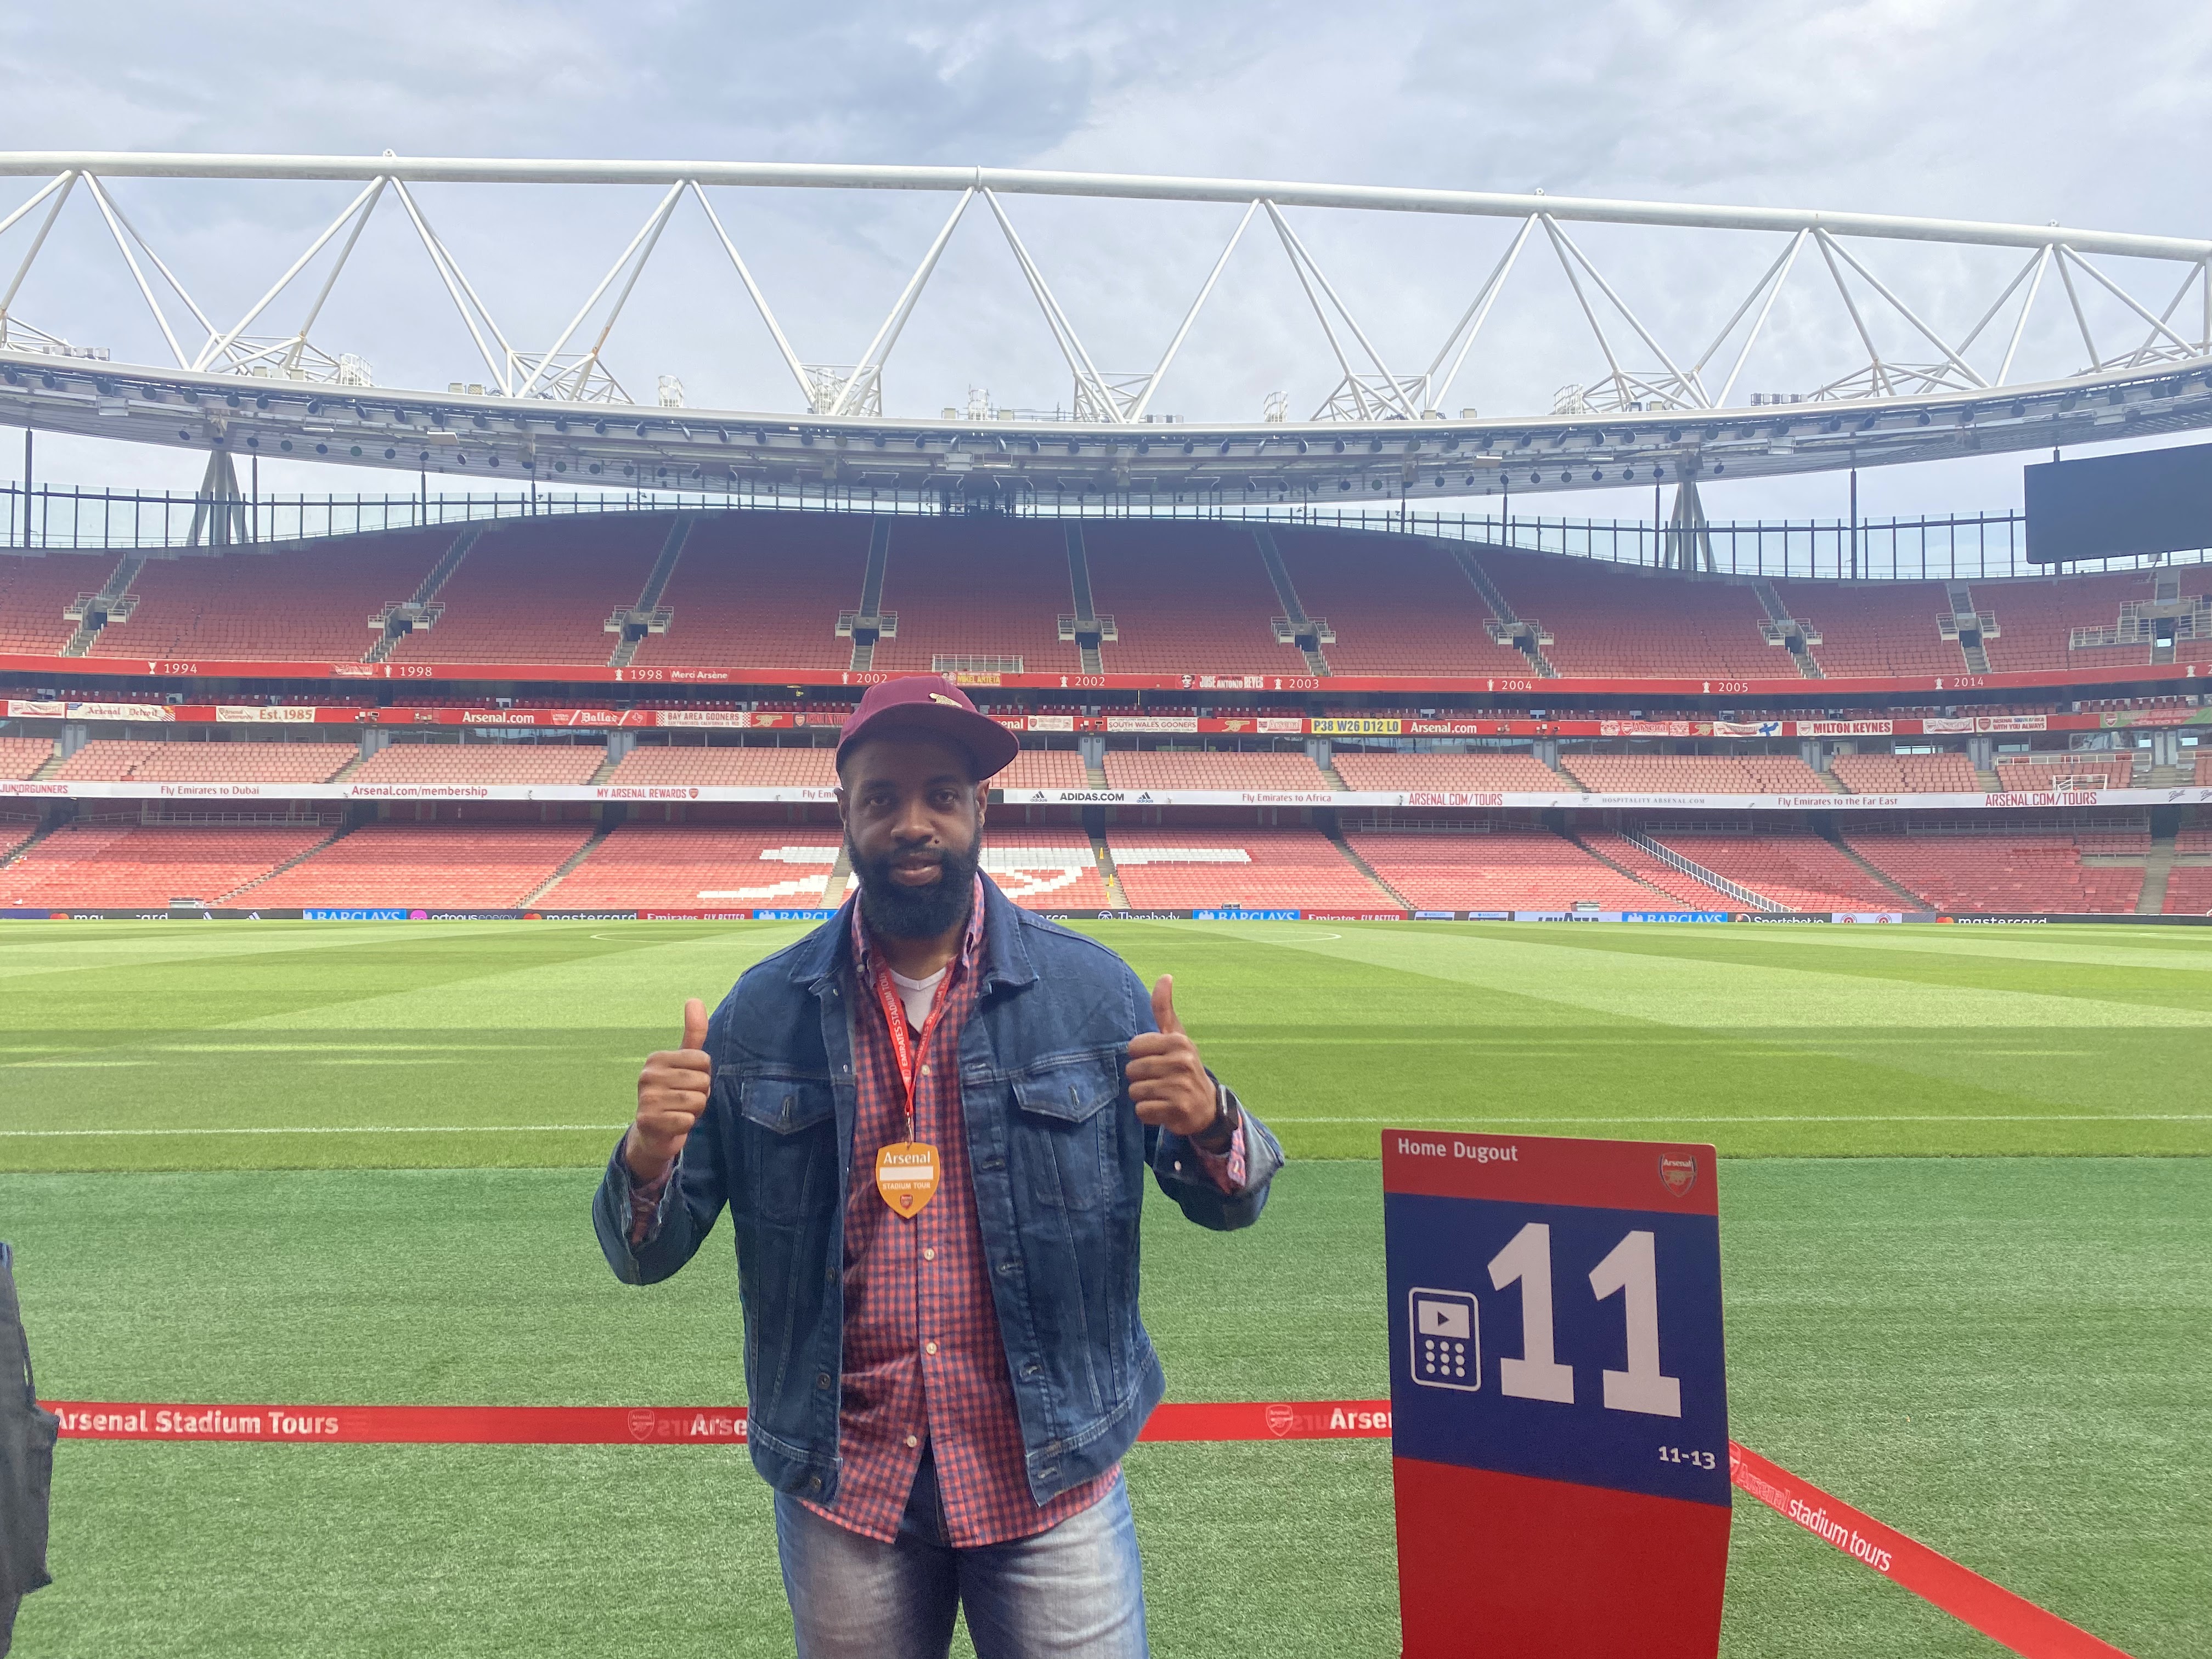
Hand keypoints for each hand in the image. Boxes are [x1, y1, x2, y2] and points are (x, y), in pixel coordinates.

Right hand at [626, 998, 712, 1182]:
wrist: (653, 1134)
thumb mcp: (685, 1063)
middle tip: (683, 1102)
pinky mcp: (647, 1120)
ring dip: (695, 1111)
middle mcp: (647, 1075)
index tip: (687, 1084)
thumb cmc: (674, 1094)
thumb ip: (693, 1033)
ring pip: (697, 1101)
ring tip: (679, 1112)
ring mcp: (645, 1098)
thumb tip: (694, 999)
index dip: (703, 1076)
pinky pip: (687, 1120)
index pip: (704, 1061)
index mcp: (657, 1058)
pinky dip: (686, 1125)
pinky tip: (673, 1125)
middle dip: (700, 1095)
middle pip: (702, 1081)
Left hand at [1126, 976, 1225, 1143]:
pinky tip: (1163, 1109)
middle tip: (1161, 1081)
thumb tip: (1165, 976)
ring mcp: (1180, 1087)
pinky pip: (1141, 1111)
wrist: (1206, 1107)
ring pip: (1135, 1091)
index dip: (1140, 1056)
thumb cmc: (1184, 1067)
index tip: (1158, 1061)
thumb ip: (1164, 1008)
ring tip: (1162, 1094)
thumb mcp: (1176, 1037)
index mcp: (1178, 1041)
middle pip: (1132, 1070)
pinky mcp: (1177, 1111)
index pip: (1133, 1047)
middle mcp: (1181, 1062)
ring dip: (1144, 1096)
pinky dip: (1148, 1113)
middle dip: (1141, 1078)